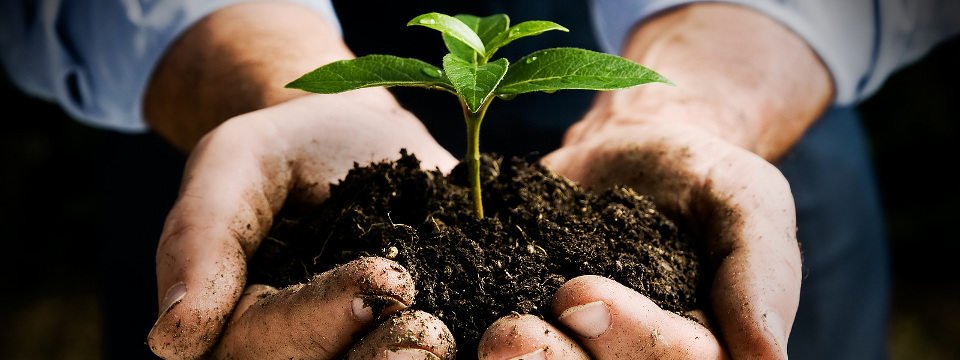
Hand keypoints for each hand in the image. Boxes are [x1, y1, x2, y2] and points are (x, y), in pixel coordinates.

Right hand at [146, 90, 458, 358]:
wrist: (356, 136)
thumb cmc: (286, 147)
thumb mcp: (233, 166)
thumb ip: (199, 240)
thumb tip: (173, 339)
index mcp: (243, 327)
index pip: (267, 342)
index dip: (323, 319)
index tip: (385, 278)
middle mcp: (304, 350)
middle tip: (431, 336)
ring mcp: (360, 348)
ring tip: (457, 343)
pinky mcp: (419, 331)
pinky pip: (437, 354)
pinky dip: (468, 352)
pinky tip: (498, 340)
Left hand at [472, 3, 827, 357]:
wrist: (632, 149)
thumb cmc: (702, 176)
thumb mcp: (748, 202)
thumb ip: (761, 272)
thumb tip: (767, 356)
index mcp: (700, 351)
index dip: (631, 341)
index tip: (579, 292)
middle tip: (510, 334)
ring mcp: (580, 348)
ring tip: (486, 339)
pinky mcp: (528, 323)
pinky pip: (496, 347)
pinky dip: (467, 347)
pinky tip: (443, 335)